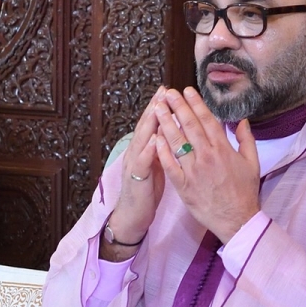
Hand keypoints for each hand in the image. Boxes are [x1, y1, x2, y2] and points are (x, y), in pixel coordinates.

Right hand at [102, 86, 166, 259]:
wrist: (132, 216)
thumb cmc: (147, 191)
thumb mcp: (157, 165)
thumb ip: (162, 148)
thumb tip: (174, 131)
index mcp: (144, 149)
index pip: (153, 123)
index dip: (160, 106)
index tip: (169, 90)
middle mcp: (137, 152)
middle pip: (146, 125)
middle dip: (155, 107)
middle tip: (164, 90)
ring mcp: (134, 164)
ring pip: (142, 139)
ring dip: (150, 122)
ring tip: (158, 107)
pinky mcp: (136, 179)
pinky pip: (142, 163)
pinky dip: (148, 151)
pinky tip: (155, 140)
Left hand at [154, 87, 260, 243]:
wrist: (237, 219)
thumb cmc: (245, 191)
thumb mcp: (253, 163)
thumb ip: (246, 139)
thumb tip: (241, 120)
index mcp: (223, 149)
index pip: (207, 120)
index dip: (196, 104)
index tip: (187, 91)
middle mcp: (207, 157)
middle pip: (190, 126)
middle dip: (178, 107)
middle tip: (168, 93)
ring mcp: (194, 171)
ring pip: (177, 142)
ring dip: (166, 123)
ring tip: (158, 108)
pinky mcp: (184, 185)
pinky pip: (170, 165)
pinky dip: (162, 151)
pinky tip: (155, 137)